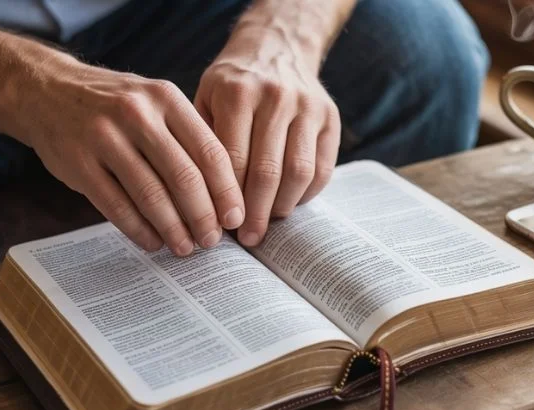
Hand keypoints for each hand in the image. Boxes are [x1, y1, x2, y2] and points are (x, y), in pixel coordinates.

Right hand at [17, 60, 244, 254]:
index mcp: (166, 98)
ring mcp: (104, 137)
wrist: (46, 90)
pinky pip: (117, 206)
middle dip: (204, 217)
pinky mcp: (78, 162)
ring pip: (151, 195)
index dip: (227, 191)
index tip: (235, 218)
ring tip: (185, 247)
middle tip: (212, 240)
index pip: (210, 151)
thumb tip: (224, 195)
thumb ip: (187, 137)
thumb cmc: (114, 105)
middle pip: (184, 177)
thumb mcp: (155, 102)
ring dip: (173, 229)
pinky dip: (139, 230)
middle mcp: (137, 114)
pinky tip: (153, 241)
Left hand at [195, 26, 340, 246]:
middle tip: (248, 238)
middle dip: (256, 213)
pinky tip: (288, 204)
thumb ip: (203, 144)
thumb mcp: (205, 99)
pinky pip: (322, 169)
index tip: (221, 227)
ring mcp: (308, 106)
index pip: (232, 161)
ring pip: (299, 173)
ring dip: (283, 208)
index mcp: (238, 93)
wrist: (276, 46)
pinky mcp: (330, 117)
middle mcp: (276, 97)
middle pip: (267, 172)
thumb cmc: (231, 84)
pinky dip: (306, 195)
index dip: (227, 200)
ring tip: (267, 224)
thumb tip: (203, 204)